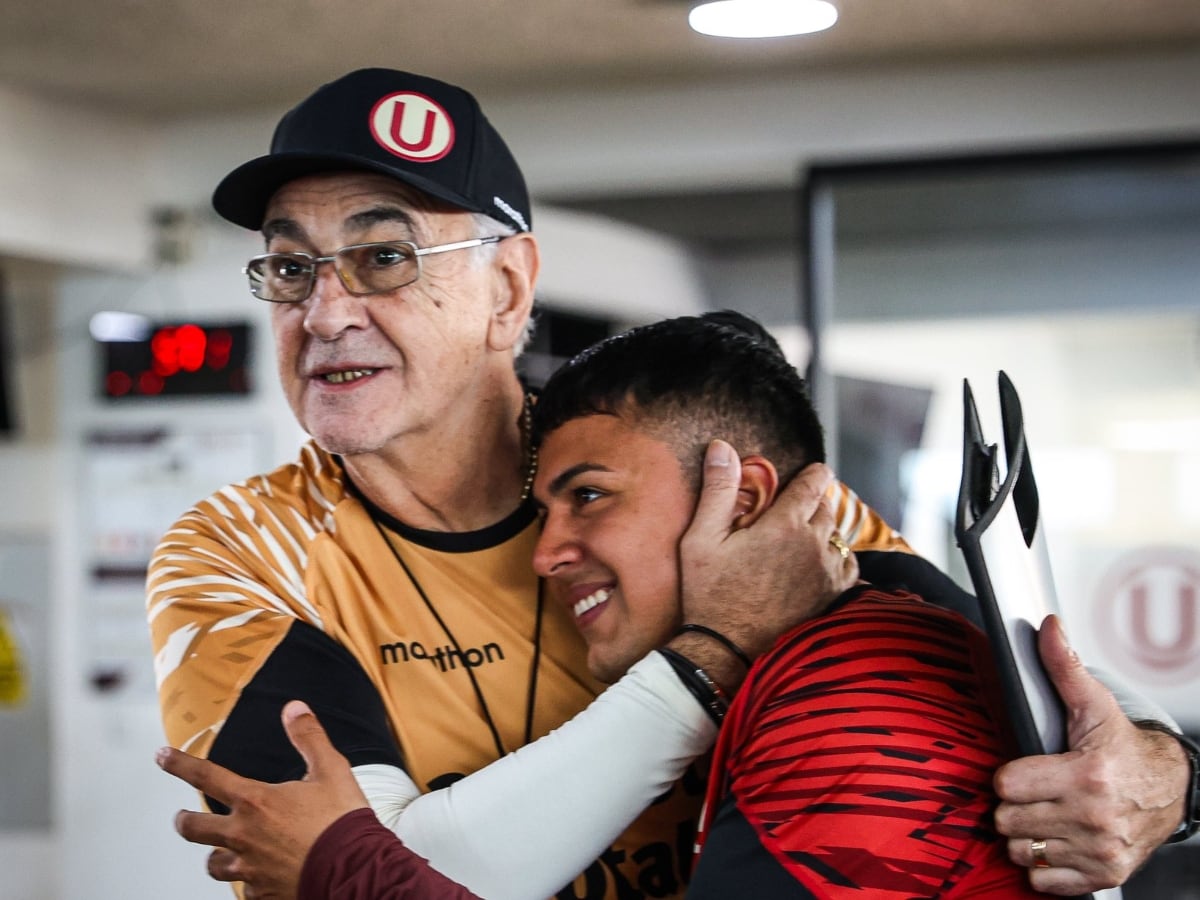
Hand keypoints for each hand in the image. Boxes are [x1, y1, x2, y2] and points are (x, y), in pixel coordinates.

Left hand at [156, 700, 369, 899]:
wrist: (354, 870)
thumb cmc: (342, 821)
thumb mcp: (331, 770)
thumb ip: (309, 738)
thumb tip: (294, 709)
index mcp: (256, 801)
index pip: (207, 776)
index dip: (179, 764)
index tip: (162, 756)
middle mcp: (243, 835)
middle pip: (192, 828)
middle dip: (184, 821)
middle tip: (183, 818)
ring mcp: (249, 868)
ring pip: (213, 864)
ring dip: (215, 855)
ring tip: (221, 851)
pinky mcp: (262, 893)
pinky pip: (244, 888)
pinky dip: (248, 881)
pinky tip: (258, 877)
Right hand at [677, 441, 857, 667]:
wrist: (726, 649)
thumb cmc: (709, 593)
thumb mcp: (701, 538)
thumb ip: (718, 490)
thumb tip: (722, 447)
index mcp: (784, 525)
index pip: (814, 482)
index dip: (814, 473)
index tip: (812, 471)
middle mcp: (813, 545)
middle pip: (825, 508)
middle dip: (811, 503)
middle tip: (792, 509)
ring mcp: (826, 573)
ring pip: (837, 535)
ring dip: (823, 530)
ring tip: (801, 536)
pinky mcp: (831, 597)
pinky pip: (847, 565)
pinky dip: (836, 558)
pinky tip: (816, 562)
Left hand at [993, 615, 1187, 893]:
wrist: (1170, 788)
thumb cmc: (1122, 746)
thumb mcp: (1093, 704)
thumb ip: (1064, 666)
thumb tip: (1049, 626)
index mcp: (1086, 775)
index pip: (1006, 785)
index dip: (1008, 776)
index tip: (1023, 770)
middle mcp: (1093, 818)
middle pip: (1008, 820)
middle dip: (1014, 806)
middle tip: (1034, 793)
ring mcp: (1099, 851)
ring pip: (1021, 850)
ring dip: (1026, 835)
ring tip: (1044, 815)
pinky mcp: (1104, 875)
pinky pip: (1043, 880)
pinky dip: (1043, 865)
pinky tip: (1056, 840)